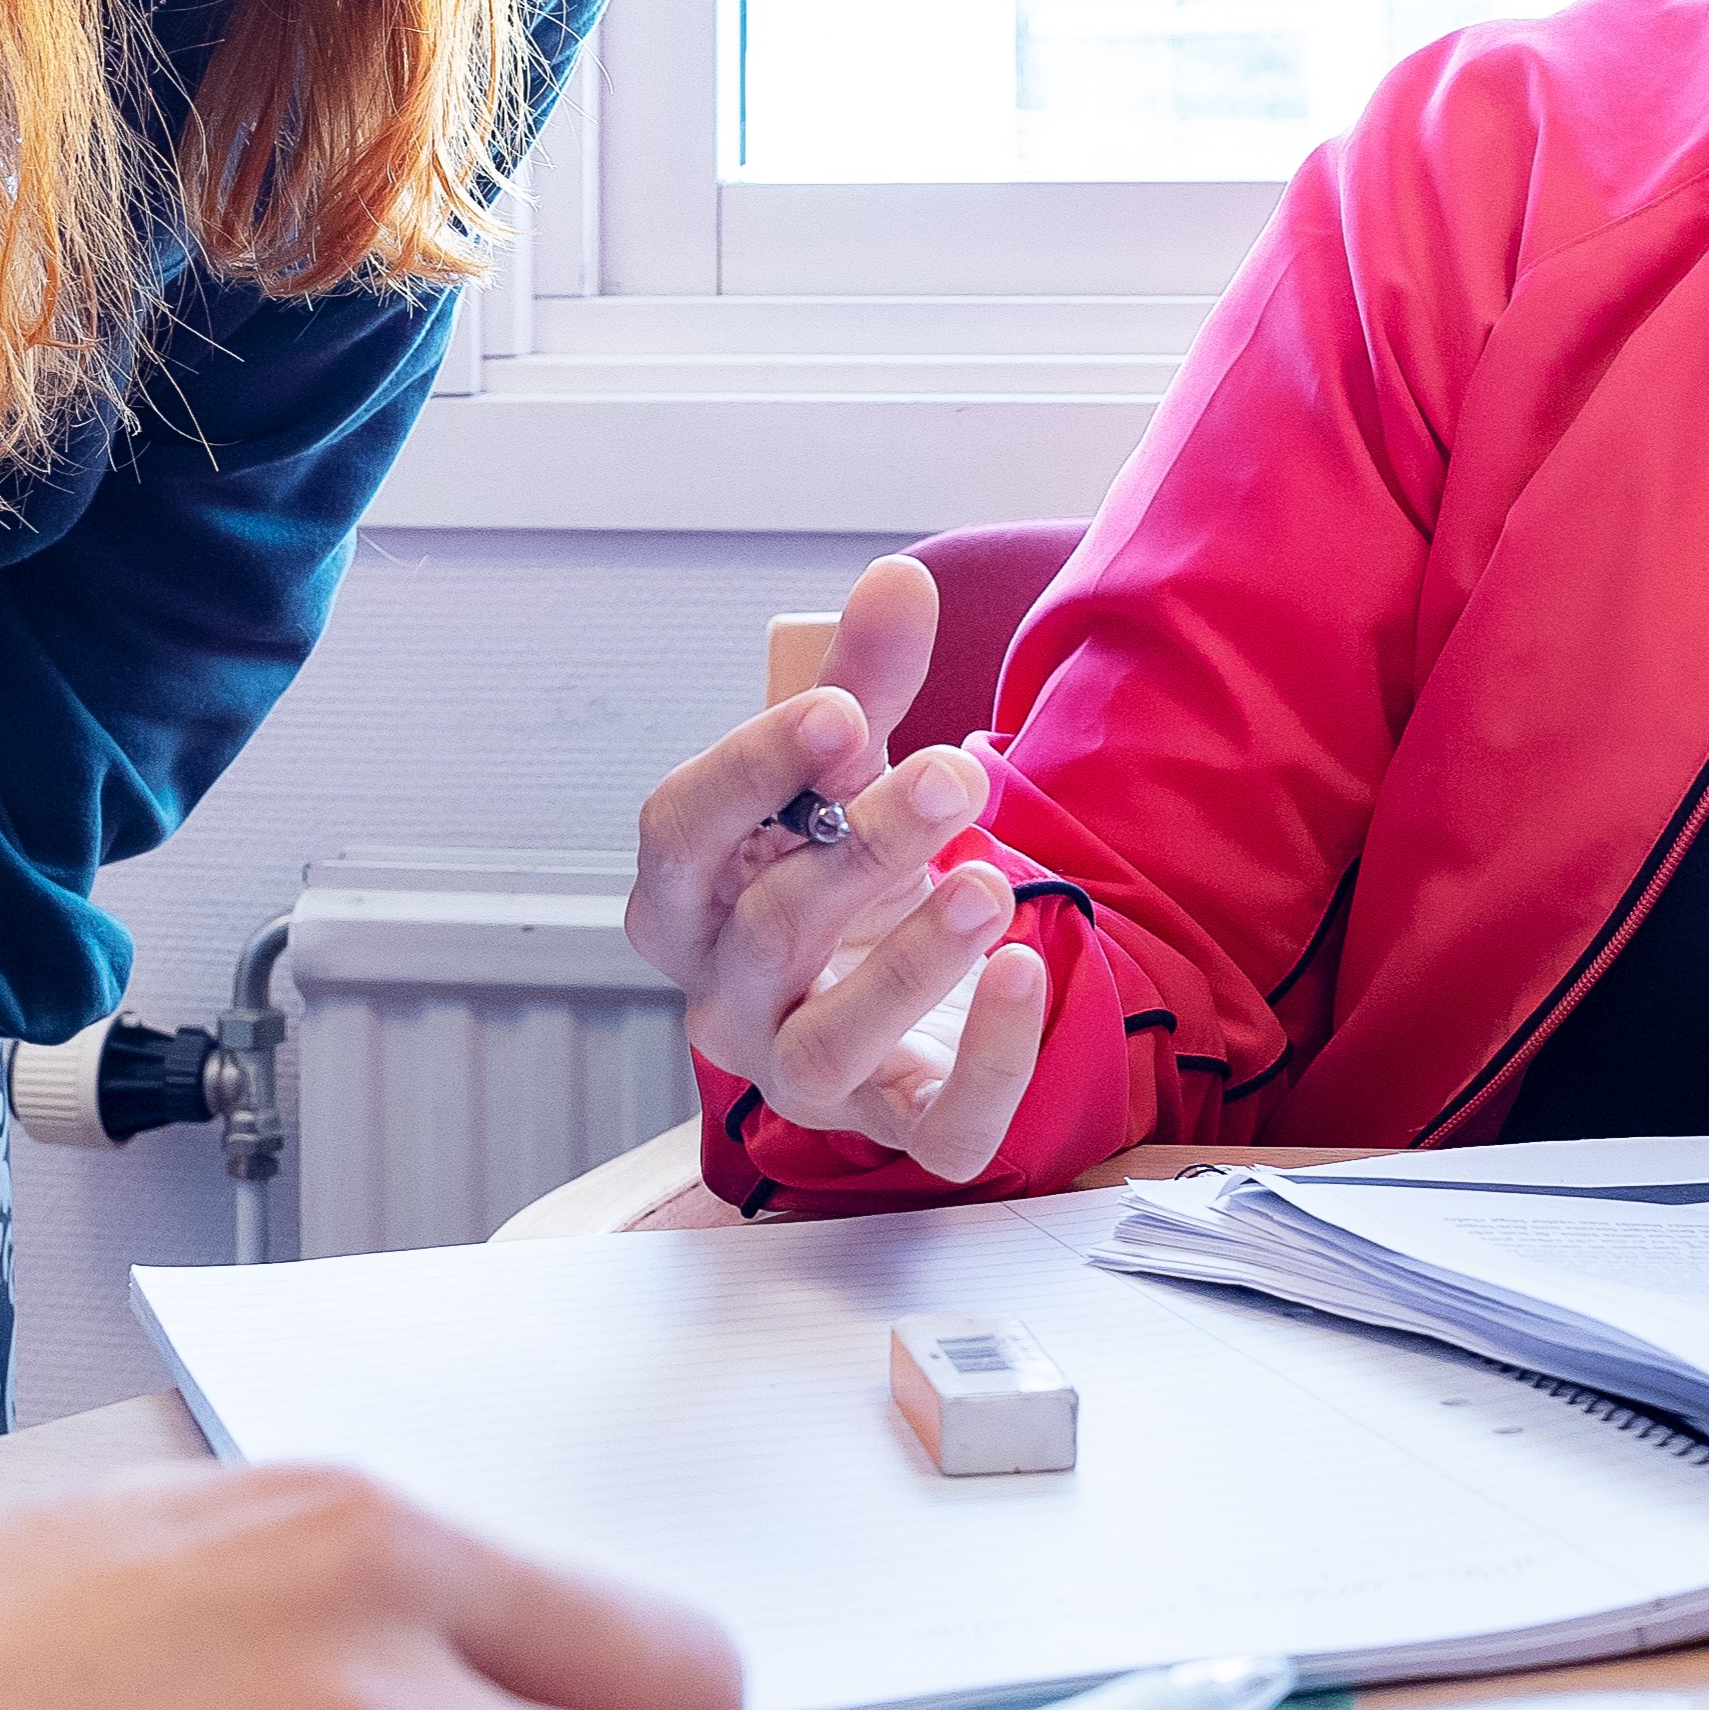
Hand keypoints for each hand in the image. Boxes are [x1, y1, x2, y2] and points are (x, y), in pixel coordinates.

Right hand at [620, 551, 1057, 1179]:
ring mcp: (802, 1075)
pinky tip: (1029, 975)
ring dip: (911, 962)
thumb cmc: (835, 866)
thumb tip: (900, 580)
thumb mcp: (845, 769)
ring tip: (989, 883)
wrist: (892, 983)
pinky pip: (938, 1130)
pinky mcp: (897, 1126)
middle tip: (956, 774)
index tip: (842, 713)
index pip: (679, 835)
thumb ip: (865, 678)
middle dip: (864, 846)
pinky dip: (989, 1062)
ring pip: (831, 1044)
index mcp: (684, 899)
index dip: (751, 771)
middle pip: (767, 928)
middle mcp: (723, 999)